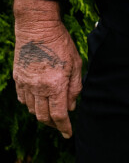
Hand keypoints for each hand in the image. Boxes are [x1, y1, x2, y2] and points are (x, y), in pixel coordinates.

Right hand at [13, 18, 82, 138]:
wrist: (37, 28)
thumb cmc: (60, 43)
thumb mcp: (76, 63)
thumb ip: (75, 87)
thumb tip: (71, 106)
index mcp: (55, 85)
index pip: (59, 115)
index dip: (64, 127)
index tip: (68, 134)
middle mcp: (39, 88)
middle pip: (44, 117)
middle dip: (53, 125)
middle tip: (60, 125)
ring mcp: (26, 84)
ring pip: (32, 110)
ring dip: (42, 115)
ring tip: (50, 114)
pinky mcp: (18, 79)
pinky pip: (23, 99)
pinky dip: (30, 105)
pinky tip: (37, 102)